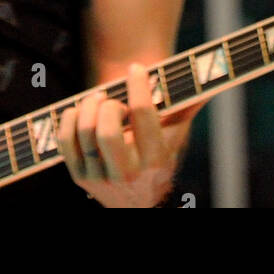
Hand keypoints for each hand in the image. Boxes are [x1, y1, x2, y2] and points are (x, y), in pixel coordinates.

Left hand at [56, 63, 204, 207]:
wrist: (136, 205)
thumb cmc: (157, 161)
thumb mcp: (174, 140)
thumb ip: (186, 109)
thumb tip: (207, 79)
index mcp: (155, 160)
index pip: (144, 117)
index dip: (138, 86)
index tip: (136, 68)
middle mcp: (128, 173)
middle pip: (106, 130)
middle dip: (107, 105)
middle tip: (111, 98)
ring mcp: (101, 178)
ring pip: (84, 132)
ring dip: (87, 107)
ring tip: (96, 101)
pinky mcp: (80, 177)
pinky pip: (66, 140)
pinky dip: (69, 118)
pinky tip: (80, 112)